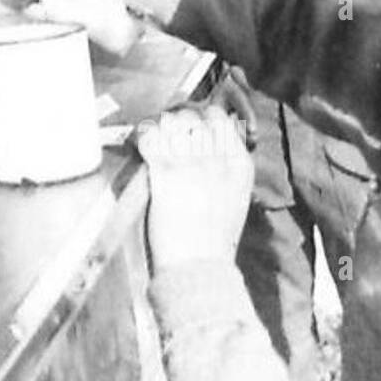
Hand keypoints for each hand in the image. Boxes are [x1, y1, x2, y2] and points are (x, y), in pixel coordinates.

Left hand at [137, 106, 253, 271]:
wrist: (200, 266)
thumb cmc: (215, 237)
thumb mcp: (235, 194)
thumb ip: (224, 165)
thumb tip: (206, 143)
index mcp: (239, 162)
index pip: (218, 117)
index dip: (199, 119)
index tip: (188, 130)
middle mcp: (218, 156)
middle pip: (192, 114)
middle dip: (176, 121)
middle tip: (167, 137)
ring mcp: (192, 161)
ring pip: (169, 120)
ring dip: (159, 128)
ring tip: (155, 143)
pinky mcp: (165, 171)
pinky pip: (149, 136)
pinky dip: (142, 139)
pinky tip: (142, 150)